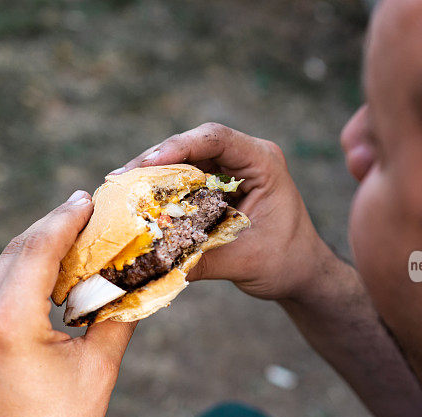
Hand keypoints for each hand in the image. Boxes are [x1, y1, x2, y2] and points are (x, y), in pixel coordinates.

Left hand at [0, 190, 135, 416]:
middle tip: (87, 209)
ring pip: (4, 265)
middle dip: (53, 225)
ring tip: (75, 233)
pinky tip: (52, 270)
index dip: (66, 218)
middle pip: (18, 249)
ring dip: (39, 246)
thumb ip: (119, 315)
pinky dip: (26, 270)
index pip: (39, 247)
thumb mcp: (99, 367)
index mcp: (9, 321)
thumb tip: (141, 278)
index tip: (88, 197)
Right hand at [114, 122, 333, 300]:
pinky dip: (163, 191)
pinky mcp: (219, 186)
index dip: (179, 146)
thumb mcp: (244, 261)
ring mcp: (231, 170)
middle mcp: (247, 158)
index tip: (147, 163)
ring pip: (185, 162)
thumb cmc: (286, 263)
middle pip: (193, 146)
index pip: (217, 139)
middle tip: (119, 180)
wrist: (302, 273)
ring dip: (154, 176)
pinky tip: (138, 202)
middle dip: (155, 161)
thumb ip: (200, 260)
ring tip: (119, 190)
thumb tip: (151, 263)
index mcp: (263, 163)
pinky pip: (186, 180)